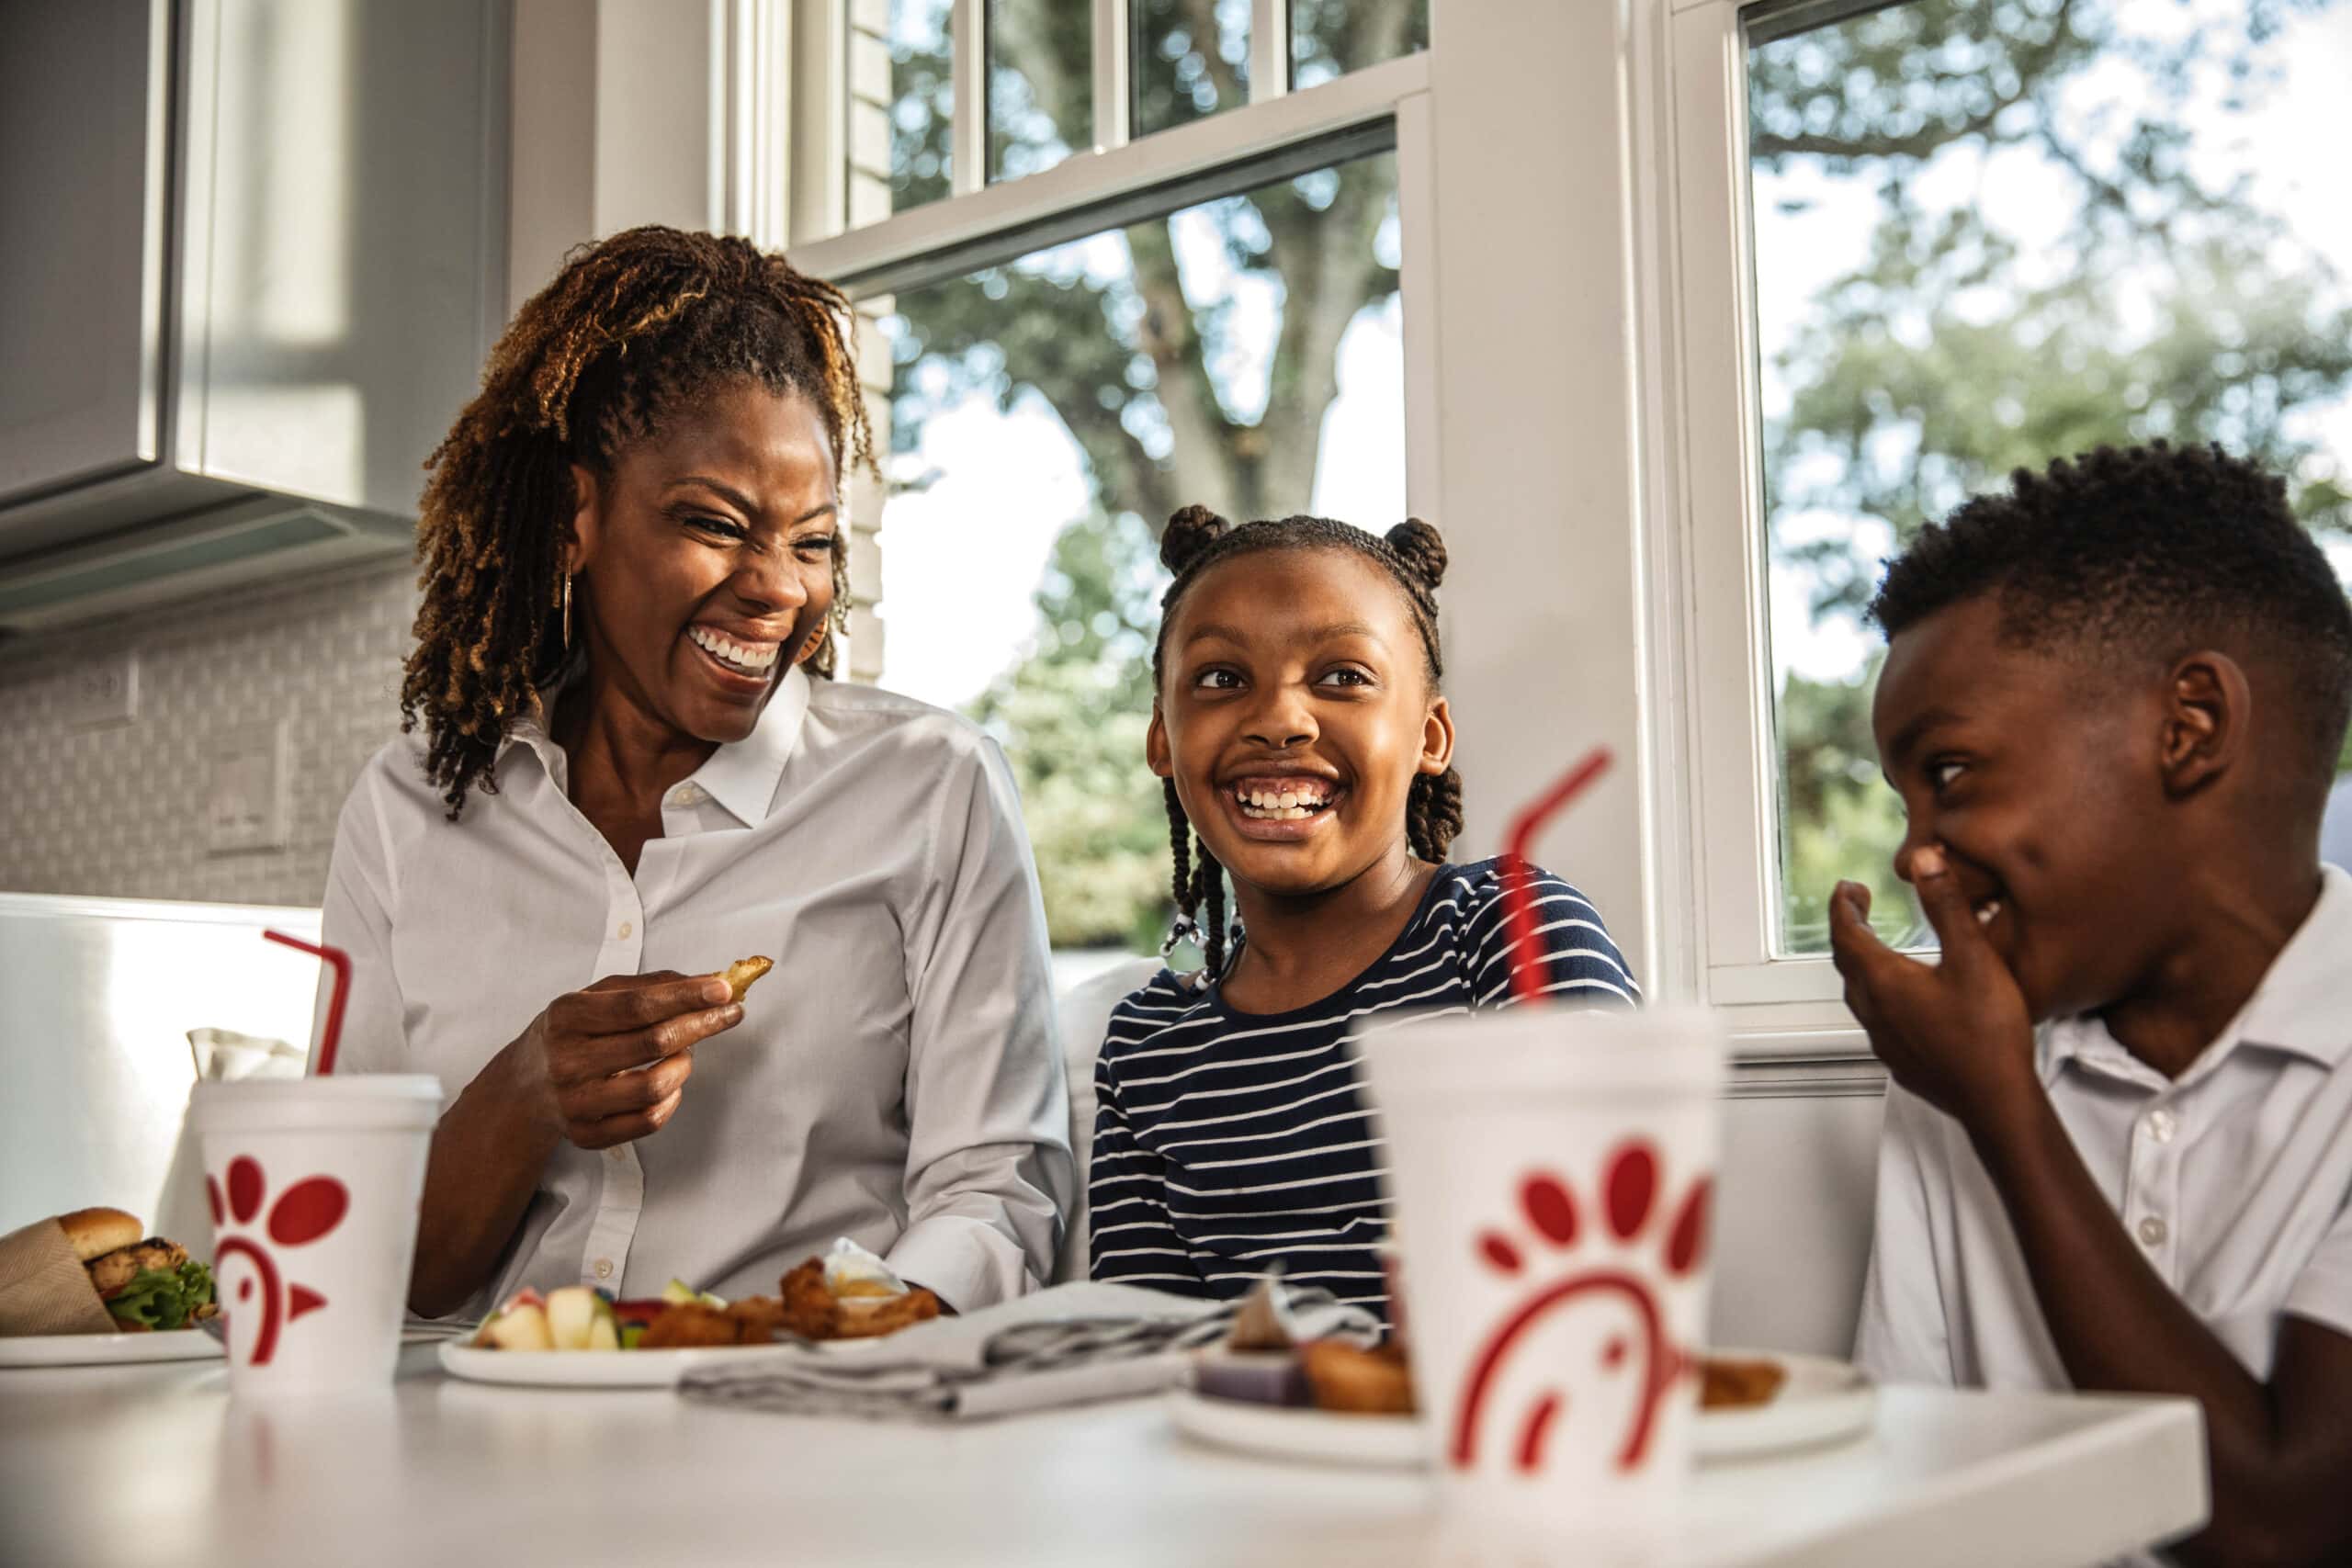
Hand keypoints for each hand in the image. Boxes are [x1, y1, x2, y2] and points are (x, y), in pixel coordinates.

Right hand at [507, 971, 740, 1150]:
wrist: (523, 1087)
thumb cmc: (570, 1033)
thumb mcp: (594, 997)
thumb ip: (646, 986)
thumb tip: (704, 982)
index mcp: (567, 1017)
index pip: (636, 1006)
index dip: (685, 997)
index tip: (723, 989)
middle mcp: (567, 1061)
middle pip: (652, 1043)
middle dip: (701, 1024)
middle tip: (730, 1013)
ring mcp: (575, 1103)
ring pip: (655, 1087)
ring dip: (686, 1064)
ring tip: (688, 1050)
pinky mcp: (587, 1135)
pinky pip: (649, 1121)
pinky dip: (672, 1099)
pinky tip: (671, 1083)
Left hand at [1827, 848, 2038, 1132]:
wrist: (1997, 1101)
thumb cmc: (1988, 1032)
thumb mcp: (1973, 958)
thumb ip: (1947, 906)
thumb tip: (1923, 859)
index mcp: (1885, 982)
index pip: (1846, 934)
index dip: (1843, 906)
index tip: (1847, 887)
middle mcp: (1874, 1011)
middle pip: (1846, 962)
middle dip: (1849, 928)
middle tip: (1858, 905)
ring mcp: (1884, 1040)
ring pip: (1858, 992)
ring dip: (1860, 963)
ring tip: (1876, 945)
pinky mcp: (1899, 1061)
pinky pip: (1876, 1019)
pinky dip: (1877, 994)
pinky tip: (1901, 997)